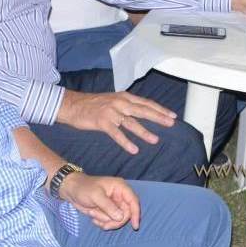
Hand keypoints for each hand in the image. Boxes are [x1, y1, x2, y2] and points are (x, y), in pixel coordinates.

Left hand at [58, 173, 140, 230]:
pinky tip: (93, 218)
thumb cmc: (84, 188)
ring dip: (106, 221)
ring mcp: (114, 205)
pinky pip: (110, 222)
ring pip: (118, 220)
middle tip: (105, 225)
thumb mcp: (96, 196)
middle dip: (115, 221)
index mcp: (120, 188)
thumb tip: (121, 217)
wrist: (71, 191)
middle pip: (127, 214)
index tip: (135, 226)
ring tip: (94, 216)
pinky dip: (102, 223)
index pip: (133, 201)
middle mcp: (120, 196)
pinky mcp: (107, 212)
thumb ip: (109, 206)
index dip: (136, 214)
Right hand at [62, 91, 176, 154]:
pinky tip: (134, 149)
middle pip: (143, 110)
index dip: (160, 109)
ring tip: (155, 140)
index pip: (146, 103)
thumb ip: (127, 105)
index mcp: (124, 97)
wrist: (73, 105)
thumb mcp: (113, 100)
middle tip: (171, 124)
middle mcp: (120, 103)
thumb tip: (143, 111)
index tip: (172, 115)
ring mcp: (111, 112)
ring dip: (144, 132)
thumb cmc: (94, 104)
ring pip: (131, 123)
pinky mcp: (102, 122)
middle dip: (158, 117)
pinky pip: (117, 134)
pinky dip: (126, 142)